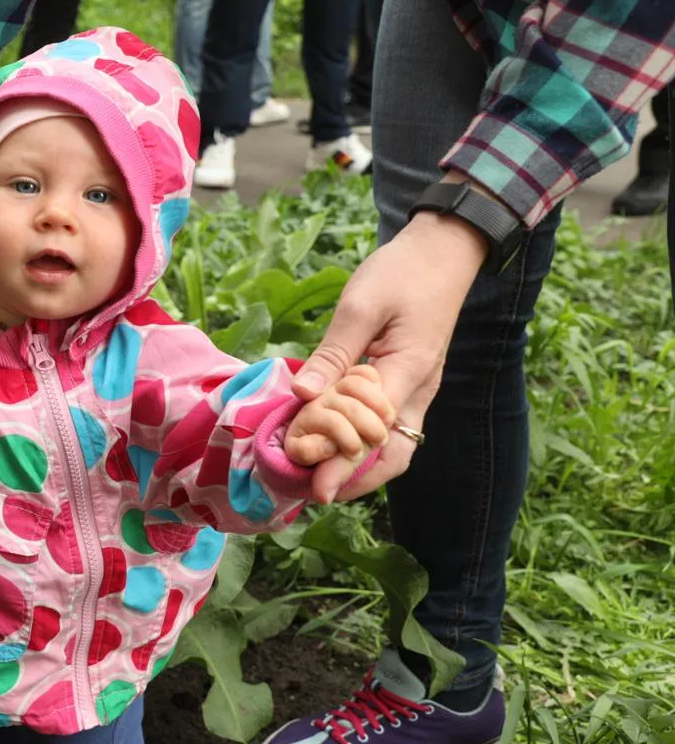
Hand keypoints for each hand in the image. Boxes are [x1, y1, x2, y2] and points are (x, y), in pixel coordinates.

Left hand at [296, 174, 492, 500]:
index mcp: (408, 372)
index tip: (314, 488)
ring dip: (359, 466)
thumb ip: (333, 355)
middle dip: (354, 478)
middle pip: (393, 455)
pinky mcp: (409, 386)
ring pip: (394, 447)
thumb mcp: (360, 307)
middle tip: (310, 491)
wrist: (442, 253)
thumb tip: (302, 395)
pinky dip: (364, 445)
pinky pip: (390, 428)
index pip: (373, 433)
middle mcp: (419, 391)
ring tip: (316, 477)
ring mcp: (418, 391)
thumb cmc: (401, 273)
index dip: (342, 464)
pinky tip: (332, 446)